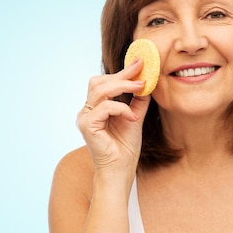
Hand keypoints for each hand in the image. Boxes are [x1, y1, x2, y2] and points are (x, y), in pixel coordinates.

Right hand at [76, 58, 150, 179]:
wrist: (121, 170)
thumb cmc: (125, 148)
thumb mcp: (134, 117)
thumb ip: (138, 101)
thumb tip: (147, 81)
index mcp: (96, 107)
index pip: (106, 82)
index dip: (122, 72)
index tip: (139, 62)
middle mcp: (87, 110)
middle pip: (99, 82)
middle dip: (122, 75)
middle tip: (141, 70)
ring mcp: (84, 117)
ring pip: (100, 90)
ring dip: (123, 86)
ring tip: (141, 87)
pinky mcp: (86, 125)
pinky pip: (104, 107)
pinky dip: (121, 108)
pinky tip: (132, 117)